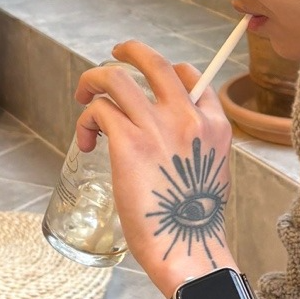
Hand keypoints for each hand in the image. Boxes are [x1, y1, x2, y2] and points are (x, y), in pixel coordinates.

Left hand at [73, 39, 236, 294]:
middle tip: (114, 55)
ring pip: (116, 78)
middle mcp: (186, 117)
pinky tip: (86, 140)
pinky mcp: (128, 143)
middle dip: (129, 50)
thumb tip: (177, 142)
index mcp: (213, 123)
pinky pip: (99, 110)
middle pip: (153, 61)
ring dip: (94, 80)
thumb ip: (199, 146)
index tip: (148, 83)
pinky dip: (86, 119)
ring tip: (84, 96)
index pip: (190, 75)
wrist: (187, 248)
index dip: (165, 72)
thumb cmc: (196, 222)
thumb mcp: (215, 170)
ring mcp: (157, 127)